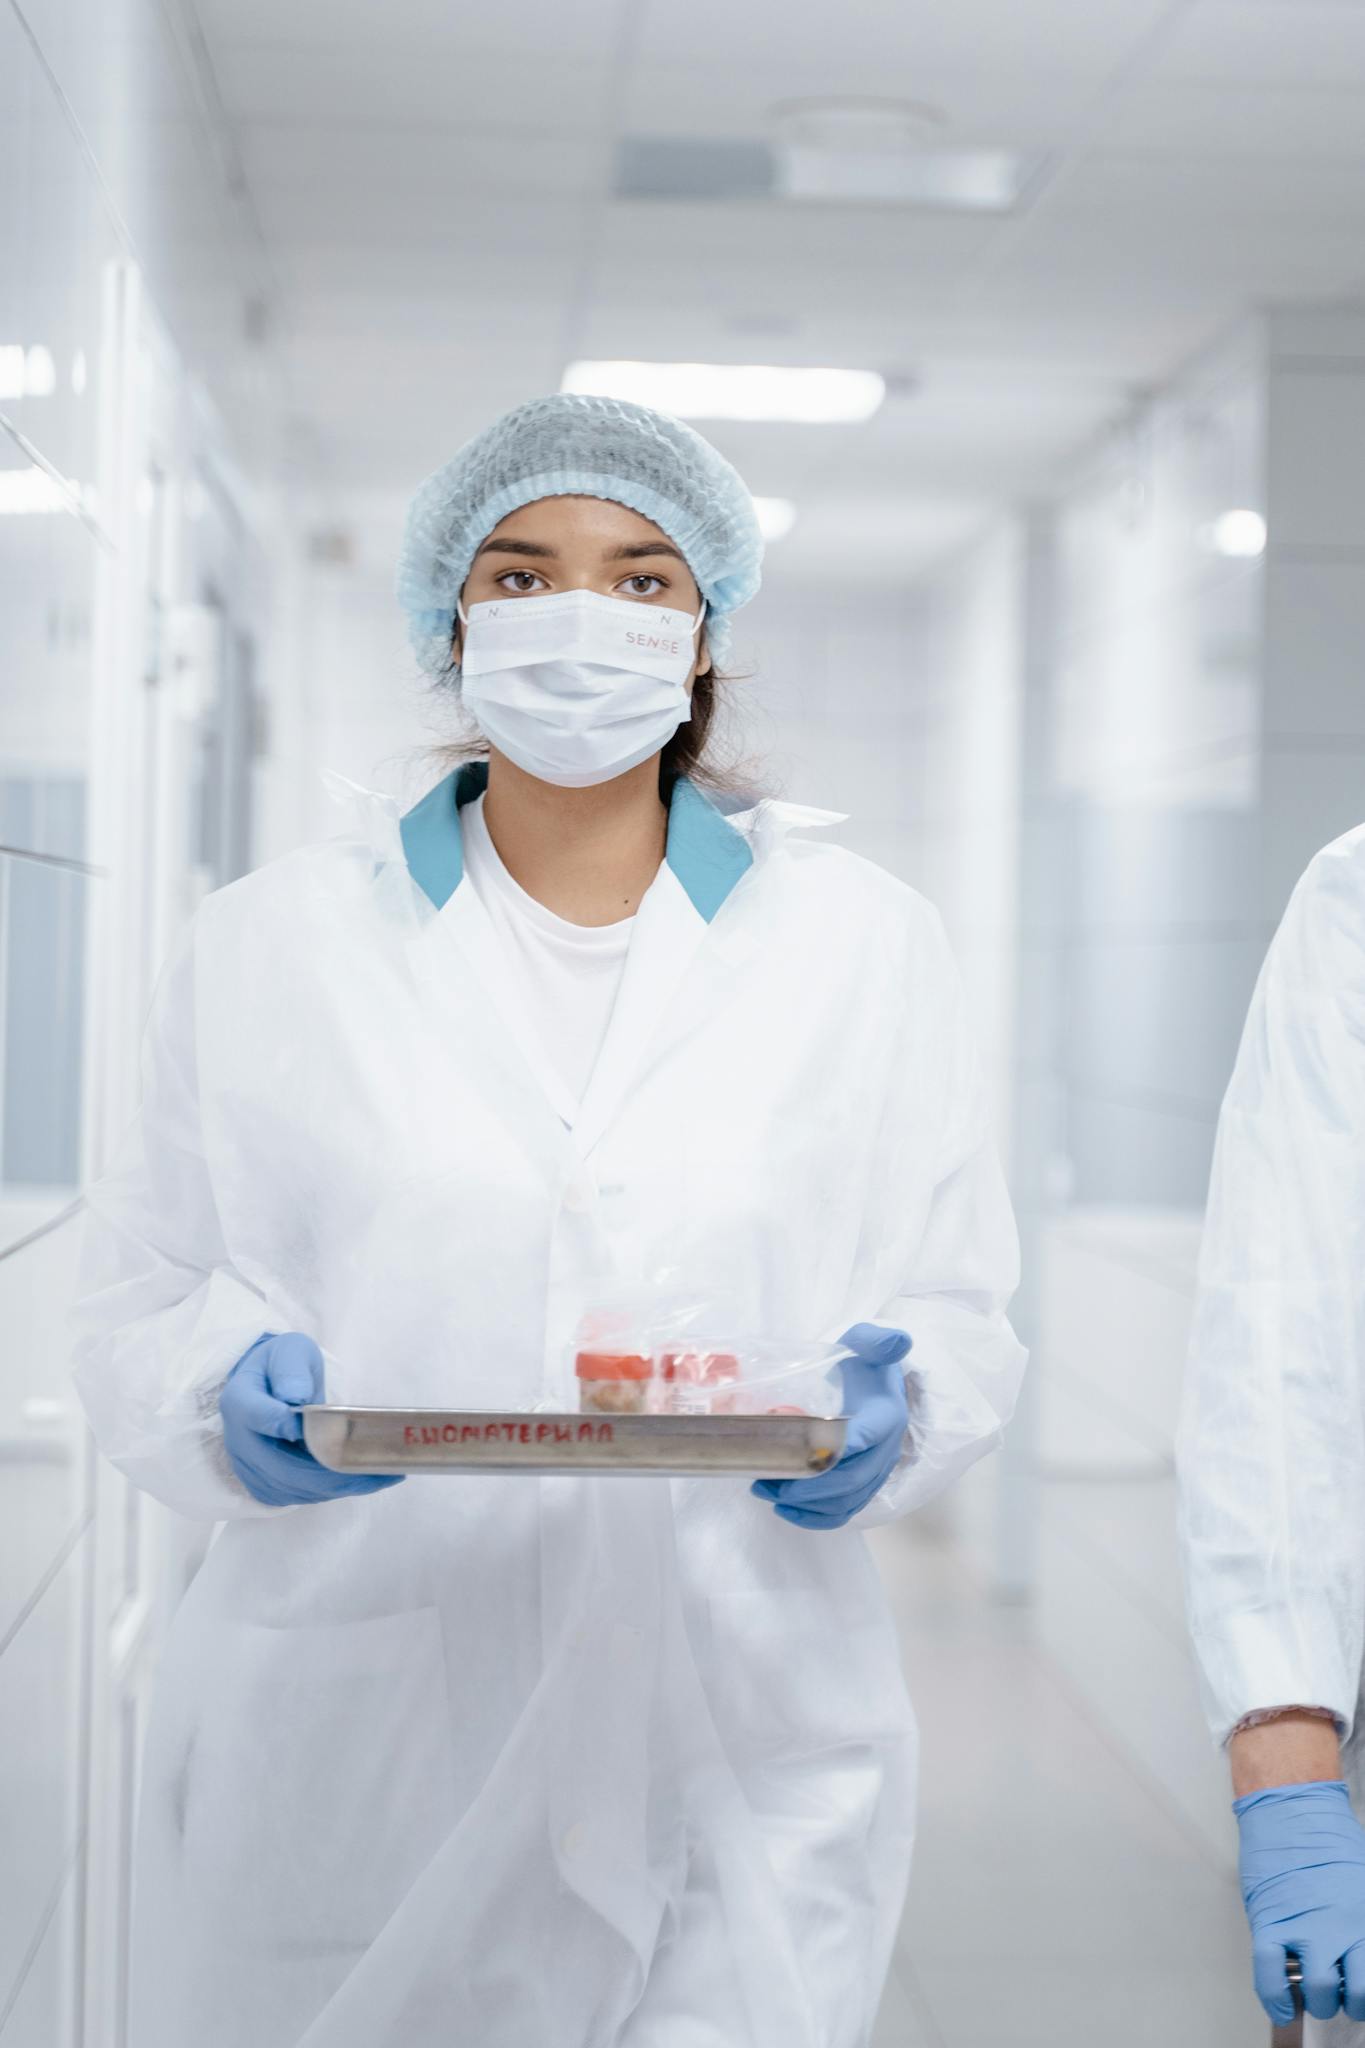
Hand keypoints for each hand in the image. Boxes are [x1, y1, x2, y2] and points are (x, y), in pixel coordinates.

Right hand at [220, 1333, 402, 1507]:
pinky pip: (295, 1496)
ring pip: (292, 1488)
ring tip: (377, 1475)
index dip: (283, 1425)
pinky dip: (327, 1492)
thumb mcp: (290, 1352)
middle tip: (374, 1468)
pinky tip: (356, 1480)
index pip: (257, 1417)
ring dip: (335, 1486)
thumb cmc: (284, 1365)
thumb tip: (296, 1396)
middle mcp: (239, 1440)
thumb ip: (291, 1370)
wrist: (269, 1384)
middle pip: (281, 1468)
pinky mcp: (263, 1483)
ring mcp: (249, 1467)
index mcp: (241, 1401)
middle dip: (331, 1472)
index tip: (314, 1428)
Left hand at [751, 1322, 910, 1530]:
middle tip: (768, 1480)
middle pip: (850, 1480)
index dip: (831, 1451)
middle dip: (807, 1486)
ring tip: (767, 1490)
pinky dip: (817, 1518)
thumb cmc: (865, 1365)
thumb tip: (897, 1342)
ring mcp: (877, 1472)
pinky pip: (845, 1511)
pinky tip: (787, 1510)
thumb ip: (875, 1341)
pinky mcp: (865, 1485)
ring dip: (806, 1504)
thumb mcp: (866, 1345)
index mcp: (885, 1417)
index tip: (796, 1453)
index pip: (861, 1441)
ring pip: (845, 1502)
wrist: (880, 1385)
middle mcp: (886, 1451)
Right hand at [1236, 1780, 1364, 2023]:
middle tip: (1339, 1991)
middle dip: (1347, 2002)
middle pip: (1356, 1997)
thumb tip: (1358, 1952)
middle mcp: (1343, 1928)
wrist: (1289, 1806)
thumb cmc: (1325, 1837)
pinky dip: (1275, 1998)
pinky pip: (1271, 1976)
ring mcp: (1305, 1927)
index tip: (1359, 1994)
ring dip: (1316, 2000)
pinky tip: (1281, 2003)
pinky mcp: (1270, 1922)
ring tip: (1310, 1987)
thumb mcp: (1363, 1881)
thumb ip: (1362, 1922)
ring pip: (1319, 1994)